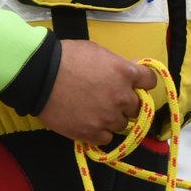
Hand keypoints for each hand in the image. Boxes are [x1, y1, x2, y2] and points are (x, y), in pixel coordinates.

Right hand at [36, 39, 156, 143]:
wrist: (40, 76)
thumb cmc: (67, 57)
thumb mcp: (98, 52)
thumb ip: (117, 64)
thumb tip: (128, 71)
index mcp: (125, 73)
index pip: (150, 81)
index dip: (142, 83)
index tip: (136, 85)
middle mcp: (121, 97)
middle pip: (136, 107)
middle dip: (126, 102)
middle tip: (110, 99)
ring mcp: (107, 117)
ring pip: (122, 124)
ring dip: (113, 118)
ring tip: (95, 111)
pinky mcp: (91, 133)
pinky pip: (106, 138)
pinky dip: (100, 132)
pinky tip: (89, 123)